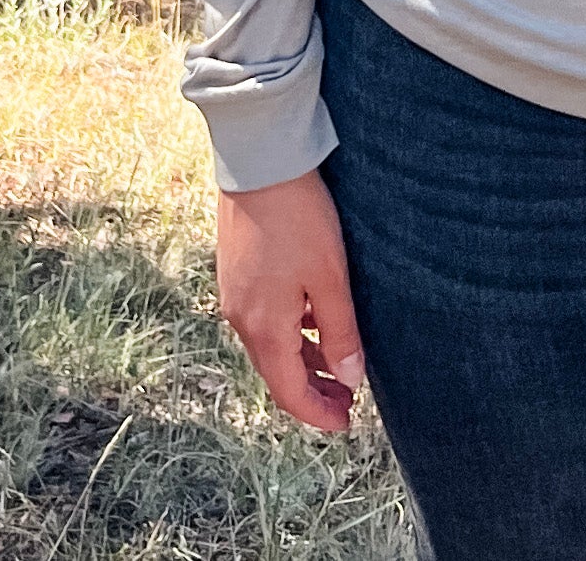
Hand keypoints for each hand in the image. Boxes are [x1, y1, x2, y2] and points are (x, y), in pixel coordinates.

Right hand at [215, 169, 363, 431]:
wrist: (259, 162)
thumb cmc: (299, 219)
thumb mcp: (330, 277)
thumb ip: (340, 331)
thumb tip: (349, 378)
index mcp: (263, 328)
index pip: (288, 392)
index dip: (317, 413)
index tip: (345, 423)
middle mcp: (241, 318)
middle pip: (277, 371)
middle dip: (312, 390)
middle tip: (348, 397)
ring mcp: (236, 293)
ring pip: (271, 344)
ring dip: (302, 359)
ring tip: (338, 361)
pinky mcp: (237, 270)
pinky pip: (264, 317)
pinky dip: (290, 331)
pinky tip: (313, 317)